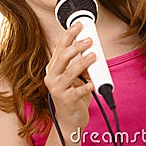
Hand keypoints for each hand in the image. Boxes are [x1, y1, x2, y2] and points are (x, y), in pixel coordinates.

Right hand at [44, 22, 95, 136]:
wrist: (69, 119)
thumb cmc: (73, 94)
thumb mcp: (76, 76)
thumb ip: (81, 63)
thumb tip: (93, 49)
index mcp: (53, 67)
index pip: (60, 47)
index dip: (69, 34)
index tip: (79, 25)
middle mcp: (52, 76)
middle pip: (63, 57)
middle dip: (76, 46)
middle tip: (89, 40)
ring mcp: (57, 89)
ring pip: (69, 72)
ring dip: (82, 63)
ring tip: (93, 56)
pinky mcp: (66, 101)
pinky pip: (77, 92)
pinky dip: (85, 87)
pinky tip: (92, 84)